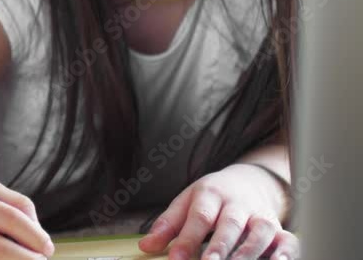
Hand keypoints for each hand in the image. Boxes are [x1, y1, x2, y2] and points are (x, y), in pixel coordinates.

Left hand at [138, 164, 297, 259]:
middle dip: (220, 246)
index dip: (187, 239)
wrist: (248, 181)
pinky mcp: (279, 228)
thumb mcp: (186, 203)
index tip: (176, 258)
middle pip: (230, 224)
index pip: (199, 217)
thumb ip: (167, 225)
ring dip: (248, 253)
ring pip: (259, 232)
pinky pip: (287, 240)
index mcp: (209, 194)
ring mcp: (260, 215)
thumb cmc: (210, 198)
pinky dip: (285, 253)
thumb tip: (146, 246)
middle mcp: (237, 204)